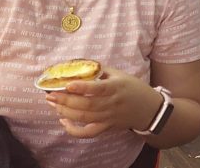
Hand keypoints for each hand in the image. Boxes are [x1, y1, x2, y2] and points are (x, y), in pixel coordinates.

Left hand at [46, 66, 160, 138]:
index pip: (98, 88)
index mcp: (116, 88)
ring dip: (66, 112)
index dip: (82, 87)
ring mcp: (108, 118)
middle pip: (86, 105)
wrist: (148, 109)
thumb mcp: (120, 75)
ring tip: (53, 104)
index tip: (67, 84)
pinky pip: (88, 133)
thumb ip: (100, 71)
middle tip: (51, 95)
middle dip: (66, 100)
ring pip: (84, 118)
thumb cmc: (133, 88)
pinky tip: (64, 121)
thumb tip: (79, 66)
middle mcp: (111, 104)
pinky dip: (74, 130)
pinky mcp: (106, 127)